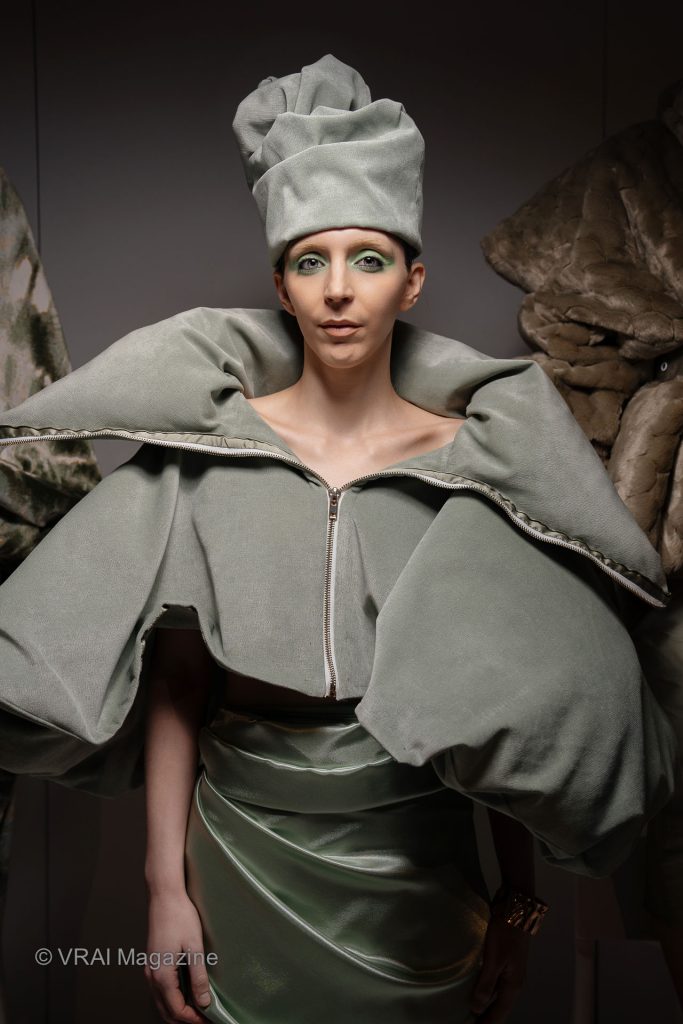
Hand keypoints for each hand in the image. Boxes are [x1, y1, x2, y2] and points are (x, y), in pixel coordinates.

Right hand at [145, 890, 212, 1022]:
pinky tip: (186, 994)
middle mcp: (152, 976)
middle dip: (184, 1019)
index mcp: (162, 975)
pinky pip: (159, 990)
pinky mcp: (152, 961)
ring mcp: (150, 969)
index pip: (177, 1010)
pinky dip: (171, 1000)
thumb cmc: (180, 917)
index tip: (209, 1020)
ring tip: (198, 1010)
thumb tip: (203, 1003)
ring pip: (161, 1002)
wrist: (164, 895)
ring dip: (177, 1011)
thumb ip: (198, 977)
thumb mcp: (195, 947)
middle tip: (204, 1019)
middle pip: (166, 1011)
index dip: (194, 1019)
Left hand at [469, 915, 529, 1021]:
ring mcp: (510, 970)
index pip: (499, 1013)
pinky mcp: (505, 960)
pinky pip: (495, 982)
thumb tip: (477, 1008)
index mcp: (514, 985)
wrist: (515, 907)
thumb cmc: (505, 932)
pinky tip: (476, 989)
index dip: (487, 1023)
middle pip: (499, 1006)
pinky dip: (486, 989)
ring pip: (497, 994)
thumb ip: (485, 985)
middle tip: (471, 1023)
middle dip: (487, 1017)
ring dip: (486, 1004)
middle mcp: (514, 981)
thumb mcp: (494, 959)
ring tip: (472, 1011)